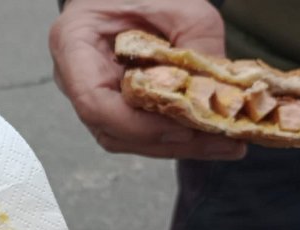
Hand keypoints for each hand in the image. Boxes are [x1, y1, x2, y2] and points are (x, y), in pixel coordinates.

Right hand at [50, 0, 246, 159]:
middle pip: (112, 130)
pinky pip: (140, 131)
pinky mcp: (116, 105)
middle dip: (169, 142)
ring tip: (226, 144)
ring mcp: (94, 96)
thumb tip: (216, 91)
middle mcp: (76, 78)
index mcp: (73, 44)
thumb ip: (196, 40)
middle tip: (222, 143)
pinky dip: (175, 137)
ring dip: (177, 146)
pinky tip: (211, 136)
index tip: (182, 127)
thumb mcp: (177, 2)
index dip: (137, 124)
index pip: (93, 102)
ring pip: (128, 138)